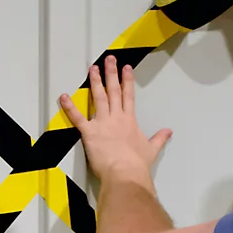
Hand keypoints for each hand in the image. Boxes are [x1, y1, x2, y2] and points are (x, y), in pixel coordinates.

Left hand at [59, 56, 171, 183]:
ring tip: (92, 69)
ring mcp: (102, 123)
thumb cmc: (137, 164)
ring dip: (95, 82)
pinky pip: (77, 117)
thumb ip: (159, 138)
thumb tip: (168, 132)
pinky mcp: (89, 132)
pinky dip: (69, 107)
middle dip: (111, 74)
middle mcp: (116, 118)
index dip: (127, 80)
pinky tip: (64, 97)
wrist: (126, 173)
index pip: (128, 95)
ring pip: (98, 98)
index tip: (126, 68)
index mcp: (129, 120)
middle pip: (113, 91)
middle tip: (109, 59)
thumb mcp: (151, 149)